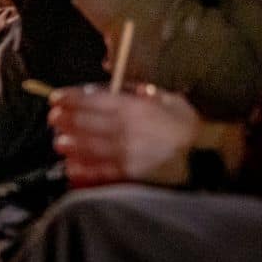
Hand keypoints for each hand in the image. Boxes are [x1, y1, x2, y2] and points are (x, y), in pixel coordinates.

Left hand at [48, 84, 201, 187]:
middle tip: (53, 118)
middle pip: (88, 123)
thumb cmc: (186, 125)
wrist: (208, 157)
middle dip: (67, 119)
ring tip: (58, 142)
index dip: (72, 98)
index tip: (56, 97)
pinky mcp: (132, 175)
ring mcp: (128, 153)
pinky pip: (103, 172)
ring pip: (91, 147)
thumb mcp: (168, 99)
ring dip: (72, 144)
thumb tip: (118, 86)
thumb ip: (141, 92)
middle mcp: (127, 129)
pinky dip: (86, 170)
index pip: (94, 100)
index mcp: (135, 107)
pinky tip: (72, 168)